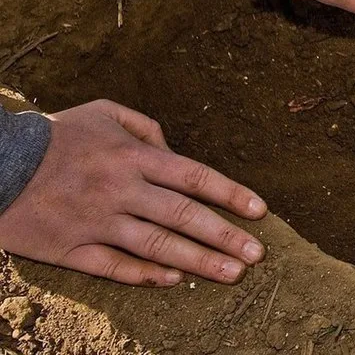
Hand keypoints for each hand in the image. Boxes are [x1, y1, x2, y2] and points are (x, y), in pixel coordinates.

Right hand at [0, 100, 266, 286]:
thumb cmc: (55, 135)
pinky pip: (113, 267)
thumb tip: (175, 149)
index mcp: (133, 156)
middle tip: (258, 255)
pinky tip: (174, 281)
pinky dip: (145, 274)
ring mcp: (96, 221)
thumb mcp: (103, 113)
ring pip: (156, 245)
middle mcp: (120, 189)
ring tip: (232, 273)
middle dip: (225, 236)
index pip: (195, 177)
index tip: (260, 211)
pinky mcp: (69, 248)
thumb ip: (146, 127)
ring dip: (198, 262)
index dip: (231, 194)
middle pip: (184, 216)